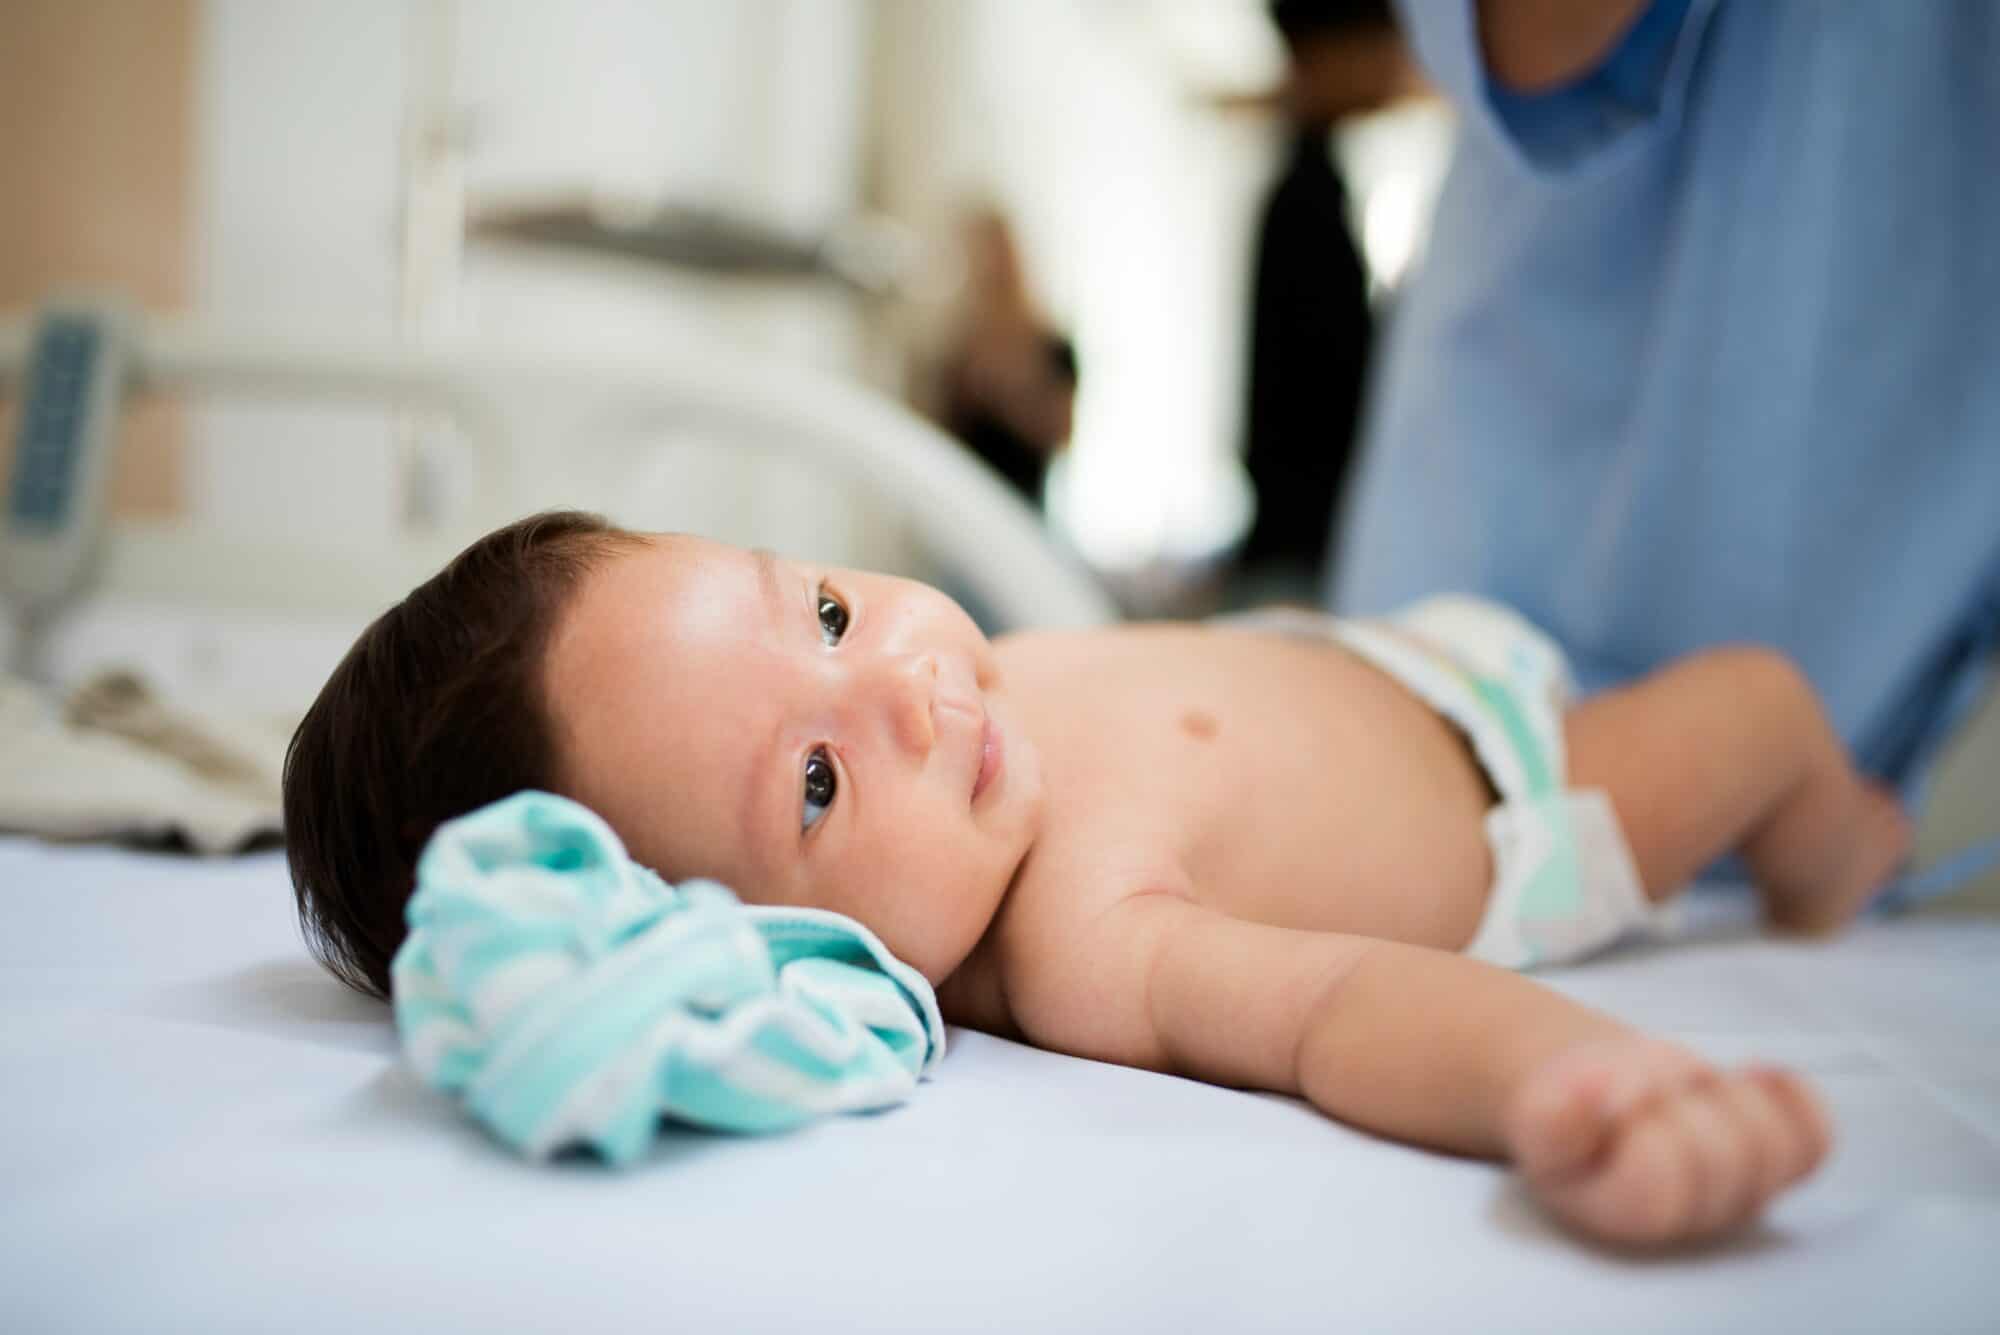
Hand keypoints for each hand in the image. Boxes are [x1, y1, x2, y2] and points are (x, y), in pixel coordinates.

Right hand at [1504, 1037, 1831, 1246]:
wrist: (1603, 1104)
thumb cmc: (1572, 1112)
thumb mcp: (1539, 1114)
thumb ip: (1555, 1114)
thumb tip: (1599, 1092)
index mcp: (1624, 1214)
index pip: (1660, 1180)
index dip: (1641, 1117)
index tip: (1612, 1079)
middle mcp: (1692, 1221)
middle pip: (1724, 1157)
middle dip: (1682, 1096)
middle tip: (1645, 1079)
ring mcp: (1742, 1196)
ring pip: (1773, 1147)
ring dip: (1728, 1093)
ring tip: (1686, 1083)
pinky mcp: (1777, 1167)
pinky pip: (1813, 1141)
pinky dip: (1795, 1097)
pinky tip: (1757, 1072)